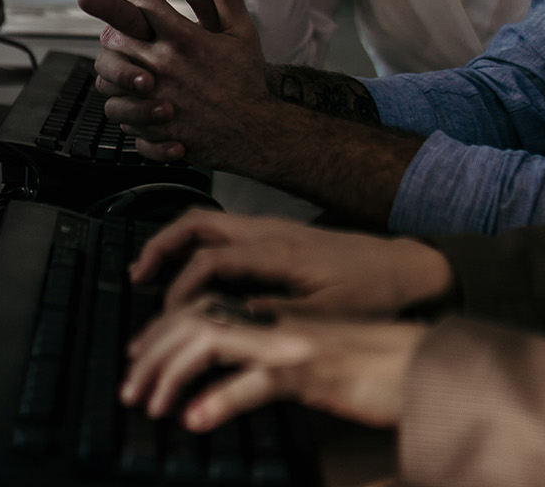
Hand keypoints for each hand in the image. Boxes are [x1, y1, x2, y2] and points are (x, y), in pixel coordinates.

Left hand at [78, 0, 274, 168]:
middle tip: (117, 26)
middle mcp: (165, 66)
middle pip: (113, 35)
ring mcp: (154, 98)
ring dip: (111, 68)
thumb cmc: (247, 79)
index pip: (139, 1)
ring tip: (125, 63)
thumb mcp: (240, 29)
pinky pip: (116, 111)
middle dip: (110, 26)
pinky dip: (120, 103)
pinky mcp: (150, 127)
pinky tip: (135, 98)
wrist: (255, 132)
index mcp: (184, 38)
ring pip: (106, 77)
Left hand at [122, 301, 426, 431]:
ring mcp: (293, 343)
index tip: (138, 359)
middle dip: (153, 349)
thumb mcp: (313, 362)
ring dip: (172, 369)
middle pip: (197, 318)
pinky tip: (196, 419)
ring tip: (149, 402)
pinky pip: (257, 381)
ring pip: (214, 339)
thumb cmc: (375, 366)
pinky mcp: (313, 371)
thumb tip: (225, 388)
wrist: (425, 362)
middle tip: (130, 386)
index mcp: (275, 317)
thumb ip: (271, 365)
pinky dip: (222, 399)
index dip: (163, 329)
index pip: (205, 308)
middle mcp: (277, 321)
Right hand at [129, 209, 454, 318]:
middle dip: (162, 245)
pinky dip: (199, 244)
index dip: (182, 289)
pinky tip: (195, 270)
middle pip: (200, 222)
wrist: (407, 266)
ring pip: (211, 222)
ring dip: (177, 242)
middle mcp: (271, 230)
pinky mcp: (280, 235)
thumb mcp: (326, 313)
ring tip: (153, 270)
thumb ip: (276, 315)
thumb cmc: (374, 290)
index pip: (211, 260)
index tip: (170, 319)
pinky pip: (226, 230)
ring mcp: (274, 228)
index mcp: (279, 249)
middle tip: (138, 275)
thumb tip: (229, 322)